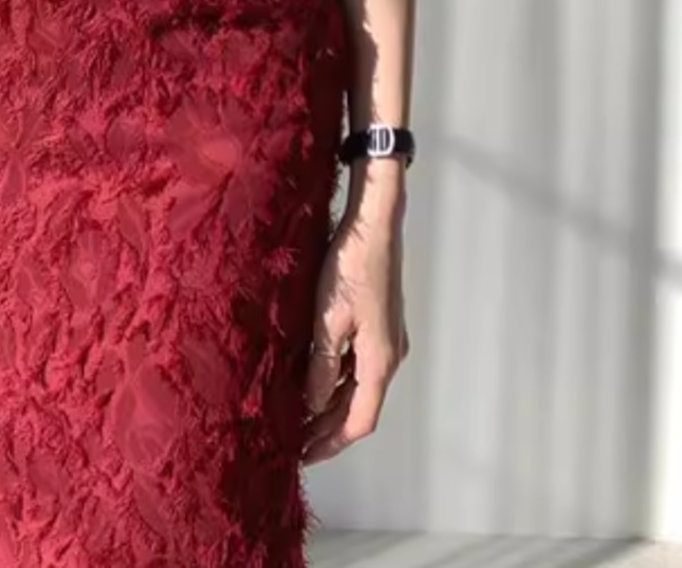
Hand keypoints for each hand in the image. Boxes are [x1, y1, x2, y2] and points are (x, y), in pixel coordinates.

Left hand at [300, 198, 407, 464]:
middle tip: (293, 441)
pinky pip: (356, 364)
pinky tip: (310, 377)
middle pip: (359, 407)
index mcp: (380, 361)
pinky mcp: (378, 324)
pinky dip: (334, 378)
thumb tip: (311, 405)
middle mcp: (388, 356)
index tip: (303, 456)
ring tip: (296, 415)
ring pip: (356, 386)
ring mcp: (385, 340)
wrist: (374, 225)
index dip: (330, 443)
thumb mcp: (329, 320)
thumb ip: (320, 366)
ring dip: (329, 403)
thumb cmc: (353, 265)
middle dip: (327, 427)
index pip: (359, 421)